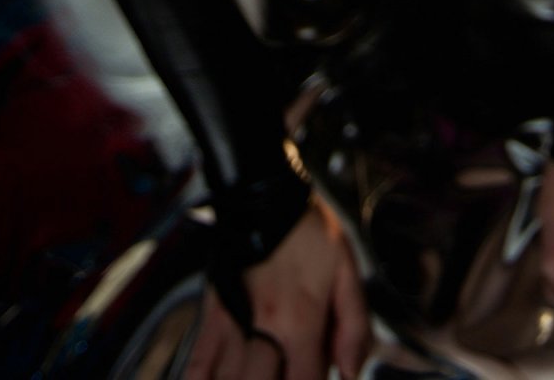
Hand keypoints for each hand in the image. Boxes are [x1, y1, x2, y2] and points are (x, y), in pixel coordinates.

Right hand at [187, 201, 372, 379]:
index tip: (312, 378)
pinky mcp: (214, 313)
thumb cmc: (308, 229)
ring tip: (254, 376)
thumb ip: (354, 325)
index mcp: (301, 321)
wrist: (264, 191)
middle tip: (283, 373)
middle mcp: (265, 328)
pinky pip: (199, 361)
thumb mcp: (347, 268)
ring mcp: (235, 323)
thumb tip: (351, 371)